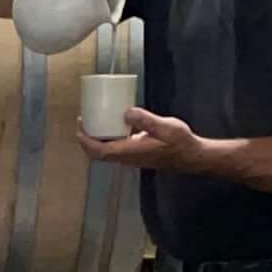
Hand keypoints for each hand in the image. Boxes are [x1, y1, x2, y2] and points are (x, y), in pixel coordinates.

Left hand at [76, 107, 215, 172]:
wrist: (191, 156)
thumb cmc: (180, 143)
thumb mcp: (166, 127)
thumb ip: (146, 120)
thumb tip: (126, 113)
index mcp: (131, 152)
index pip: (100, 151)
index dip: (86, 140)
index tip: (80, 125)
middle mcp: (128, 158)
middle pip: (97, 154)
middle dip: (86, 139)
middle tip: (83, 120)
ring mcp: (130, 158)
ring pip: (105, 153)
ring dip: (95, 140)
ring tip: (93, 121)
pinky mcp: (135, 155)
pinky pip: (114, 149)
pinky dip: (107, 139)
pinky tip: (112, 124)